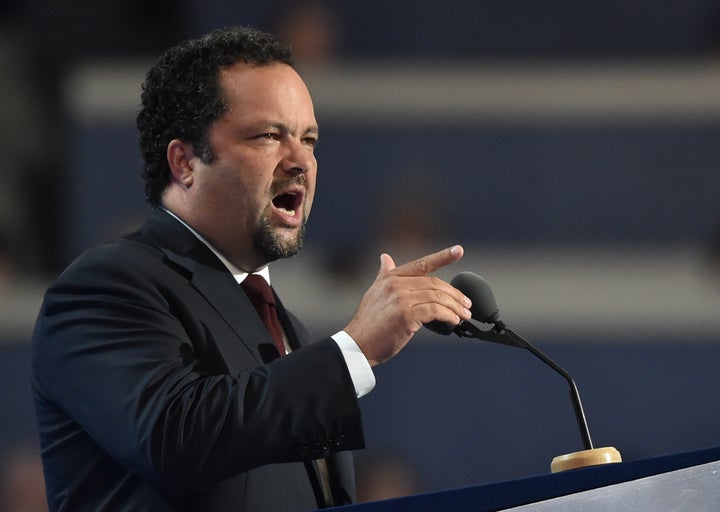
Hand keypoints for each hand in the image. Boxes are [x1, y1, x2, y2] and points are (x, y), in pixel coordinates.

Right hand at [344, 245, 471, 365]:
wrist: (358, 344)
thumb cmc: (368, 323)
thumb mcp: (375, 292)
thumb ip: (384, 274)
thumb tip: (385, 257)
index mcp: (391, 277)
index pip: (421, 264)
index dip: (442, 256)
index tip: (459, 250)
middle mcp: (396, 284)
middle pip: (435, 284)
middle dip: (455, 294)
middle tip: (467, 305)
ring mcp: (401, 299)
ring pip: (437, 297)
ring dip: (455, 307)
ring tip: (465, 315)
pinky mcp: (406, 315)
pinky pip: (435, 312)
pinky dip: (448, 316)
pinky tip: (454, 322)